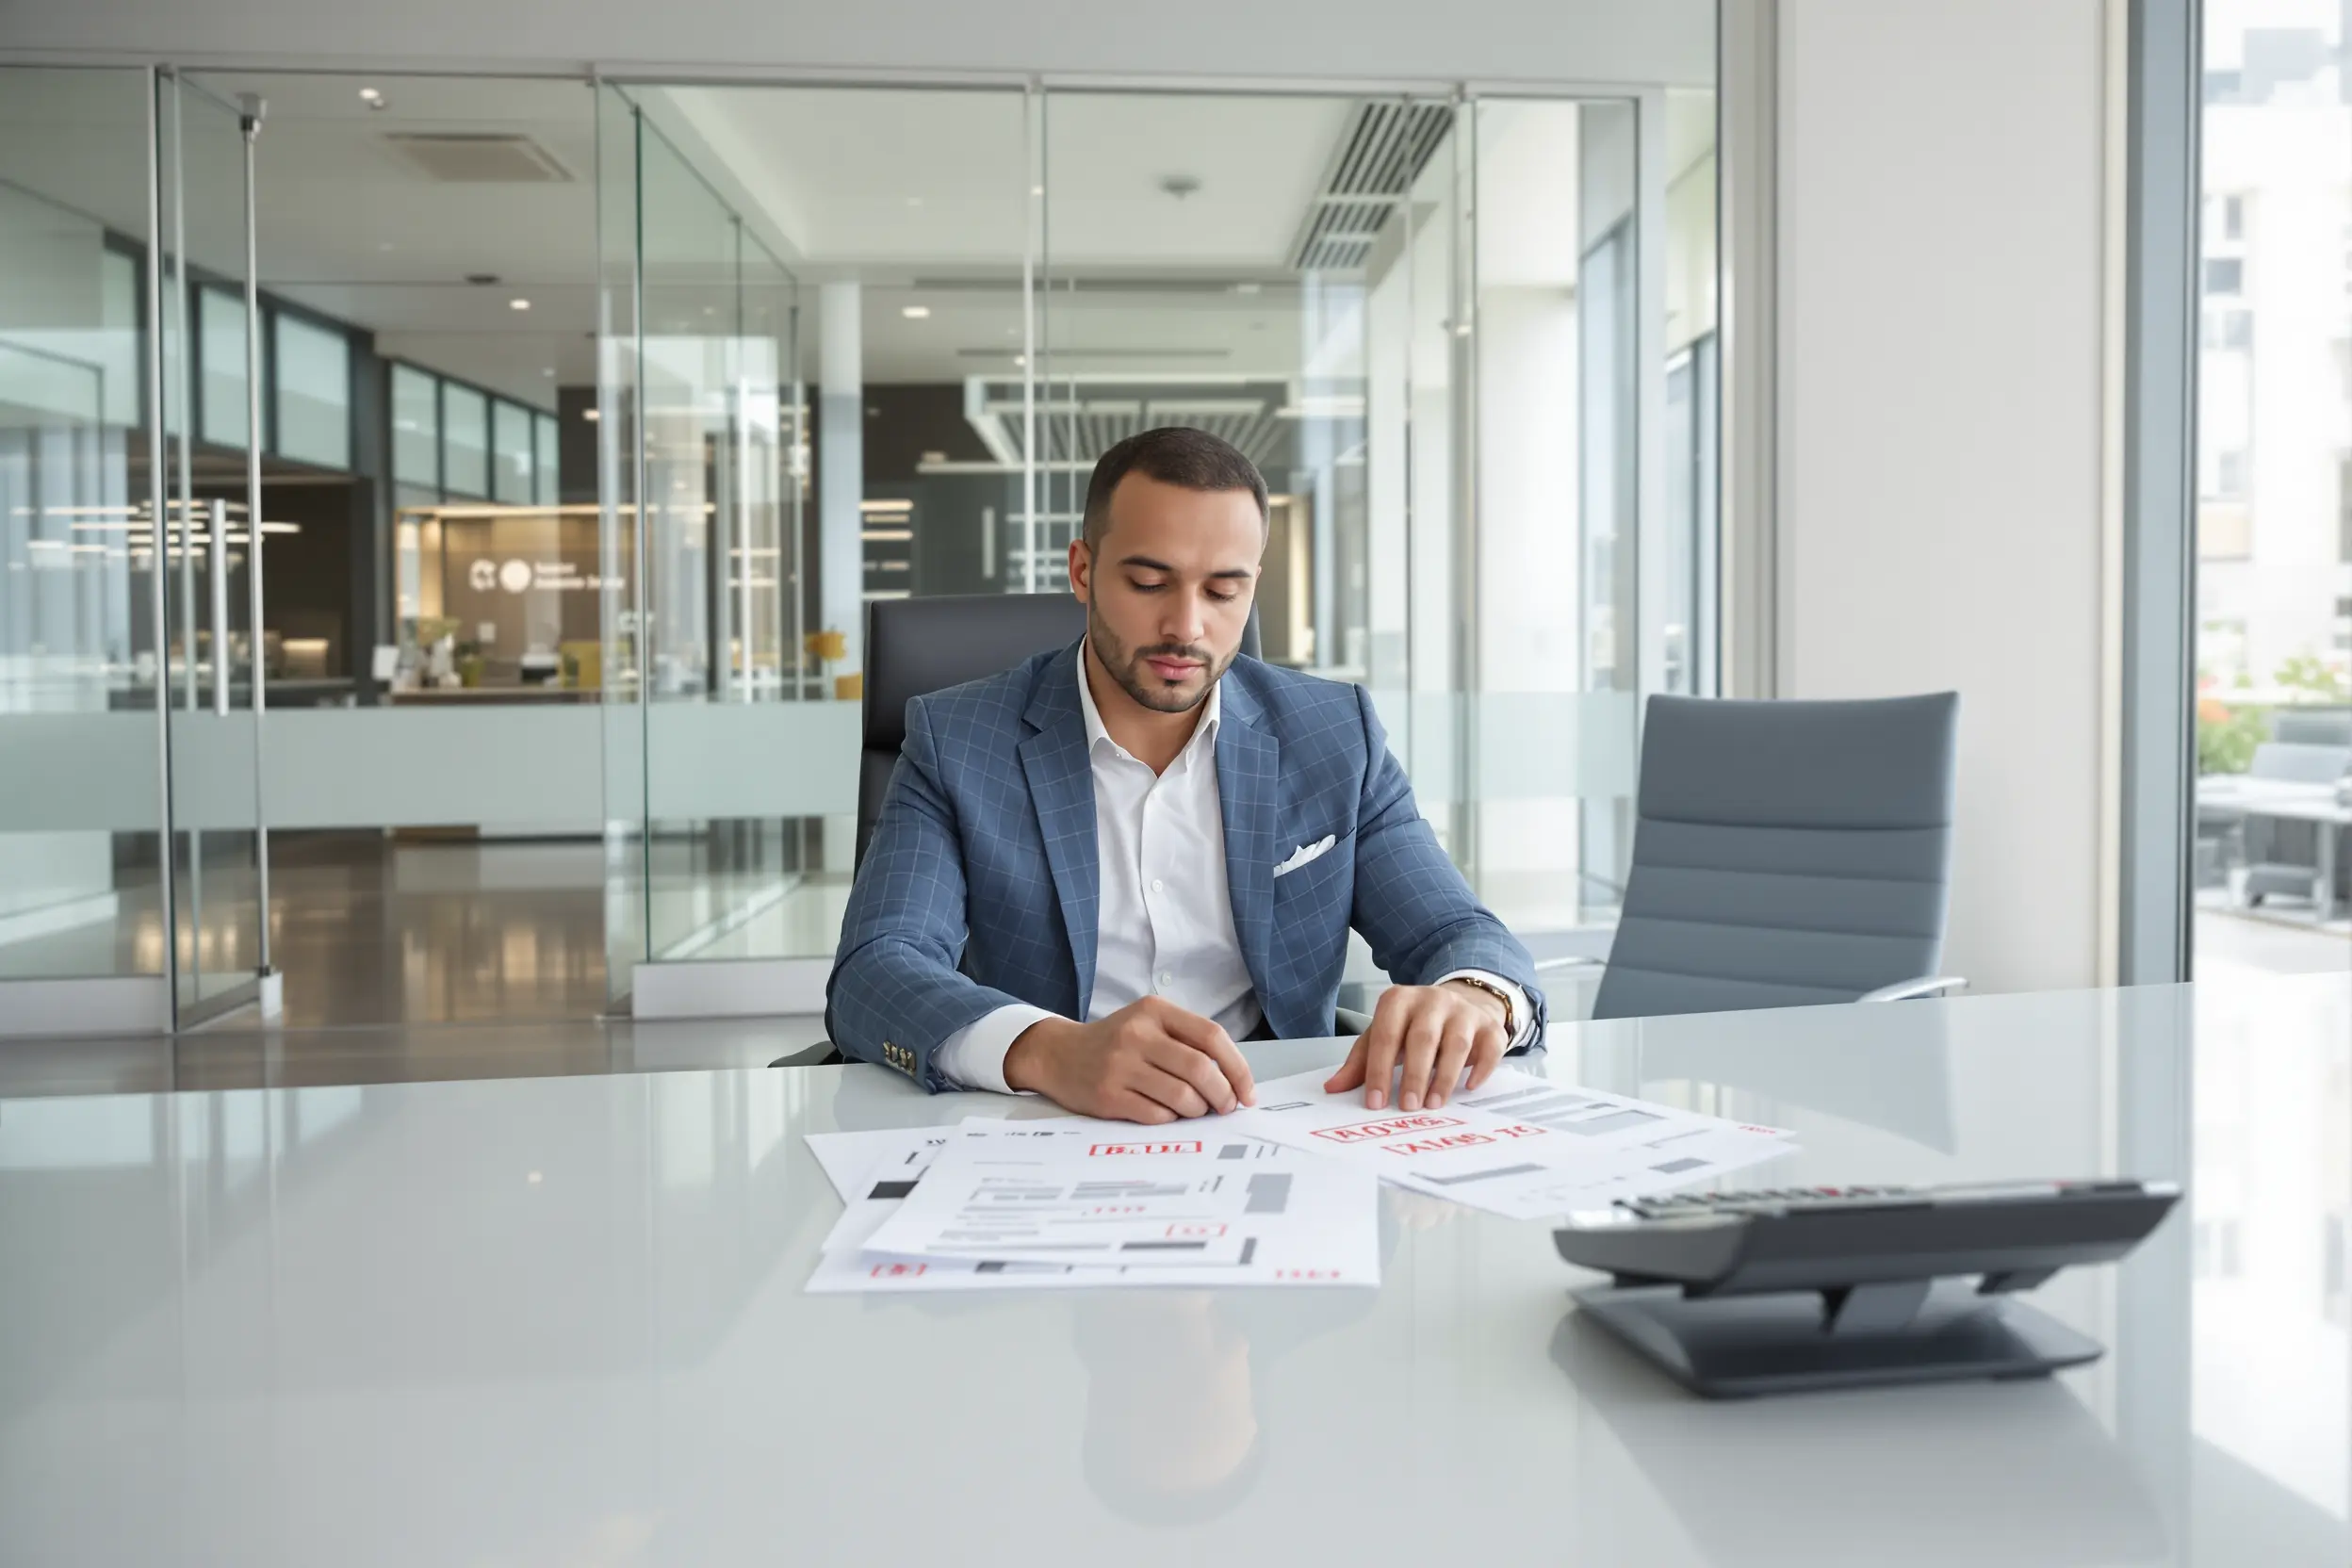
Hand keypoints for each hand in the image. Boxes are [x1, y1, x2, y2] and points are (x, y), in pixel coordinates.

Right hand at [1002, 995, 1257, 1123]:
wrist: (1058, 1054)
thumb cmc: (1115, 1043)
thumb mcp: (1148, 1024)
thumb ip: (1186, 1042)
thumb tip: (1234, 1081)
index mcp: (1154, 1011)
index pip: (1212, 1036)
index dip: (1238, 1068)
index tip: (1247, 1092)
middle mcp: (1137, 1034)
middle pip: (1201, 1069)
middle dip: (1223, 1095)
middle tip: (1226, 1107)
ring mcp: (1120, 1065)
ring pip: (1183, 1097)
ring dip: (1198, 1110)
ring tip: (1196, 1110)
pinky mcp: (1108, 1096)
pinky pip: (1158, 1115)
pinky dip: (1172, 1119)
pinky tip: (1168, 1114)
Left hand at [1322, 982, 1507, 1111]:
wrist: (1462, 1002)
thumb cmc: (1415, 1025)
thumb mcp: (1384, 1035)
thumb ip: (1361, 1061)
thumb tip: (1333, 1088)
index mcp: (1399, 1000)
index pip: (1385, 1035)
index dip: (1378, 1070)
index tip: (1375, 1102)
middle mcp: (1433, 1000)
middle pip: (1422, 1038)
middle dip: (1414, 1075)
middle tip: (1408, 1107)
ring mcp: (1464, 1011)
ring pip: (1456, 1043)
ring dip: (1444, 1077)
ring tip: (1433, 1105)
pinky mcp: (1490, 1026)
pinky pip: (1489, 1046)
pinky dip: (1481, 1068)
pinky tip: (1468, 1087)